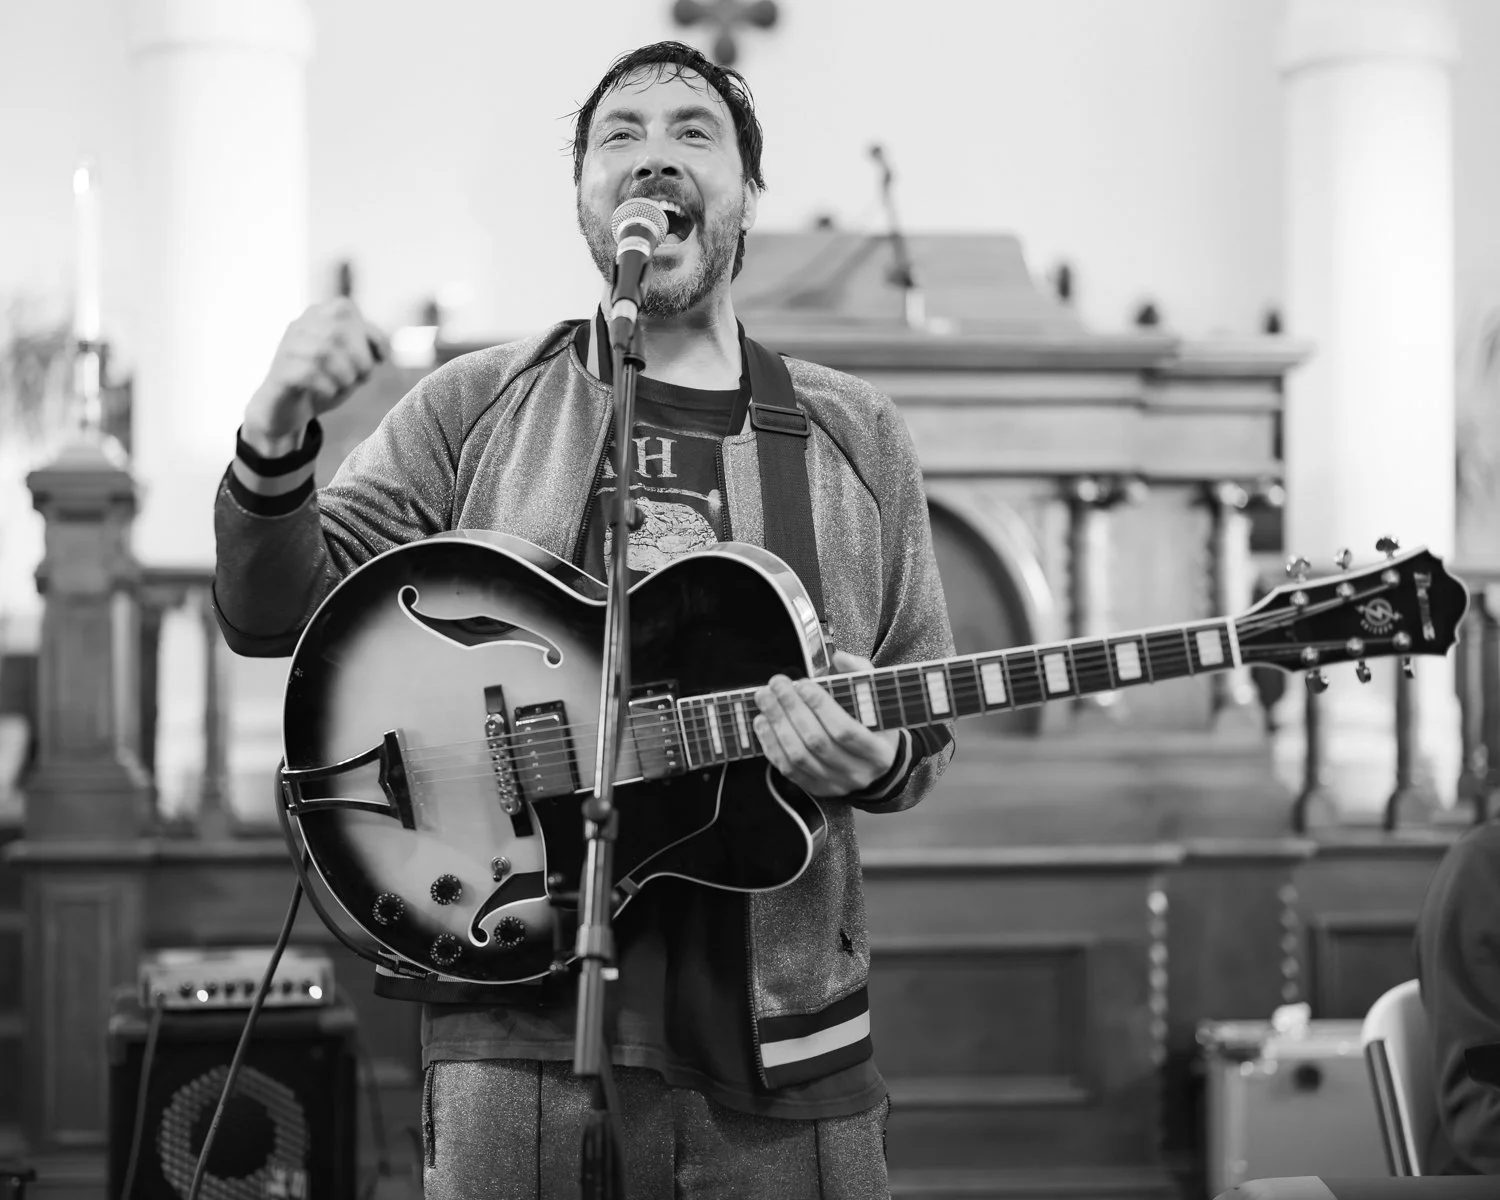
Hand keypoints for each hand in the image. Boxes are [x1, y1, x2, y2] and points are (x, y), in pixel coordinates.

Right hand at [243, 298, 389, 453]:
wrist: (286, 410)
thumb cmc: (324, 382)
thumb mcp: (352, 364)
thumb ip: (368, 350)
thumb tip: (383, 349)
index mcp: (317, 316)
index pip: (344, 308)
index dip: (370, 333)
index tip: (379, 359)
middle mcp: (298, 326)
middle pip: (336, 330)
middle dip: (360, 358)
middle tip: (362, 378)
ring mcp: (286, 347)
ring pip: (323, 351)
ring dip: (344, 374)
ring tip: (344, 386)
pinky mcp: (279, 372)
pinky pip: (308, 373)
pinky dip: (327, 387)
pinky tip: (328, 393)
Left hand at [754, 650, 900, 797]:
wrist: (877, 767)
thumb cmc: (874, 726)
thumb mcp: (878, 700)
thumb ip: (862, 674)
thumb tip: (840, 658)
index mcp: (879, 752)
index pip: (845, 731)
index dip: (820, 706)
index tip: (802, 684)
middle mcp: (858, 773)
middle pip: (817, 742)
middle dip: (791, 709)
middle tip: (776, 684)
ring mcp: (835, 784)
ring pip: (798, 757)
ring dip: (777, 724)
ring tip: (765, 698)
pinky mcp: (815, 789)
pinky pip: (787, 769)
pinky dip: (771, 744)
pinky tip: (763, 722)